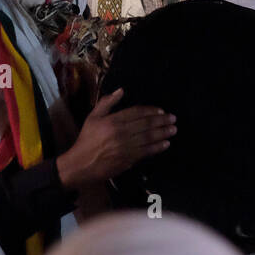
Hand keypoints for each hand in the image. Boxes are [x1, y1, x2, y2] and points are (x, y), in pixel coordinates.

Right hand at [55, 89, 175, 189]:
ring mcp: (126, 147)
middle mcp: (121, 133)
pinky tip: (165, 144)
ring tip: (173, 130)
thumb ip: (107, 103)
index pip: (137, 112)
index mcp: (113, 120)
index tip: (161, 110)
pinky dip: (157, 147)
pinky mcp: (128, 159)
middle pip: (146, 124)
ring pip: (149, 138)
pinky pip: (146, 152)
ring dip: (163, 133)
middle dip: (162, 121)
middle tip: (173, 119)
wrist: (81, 164)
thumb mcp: (93, 117)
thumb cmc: (86, 139)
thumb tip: (121, 90)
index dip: (151, 111)